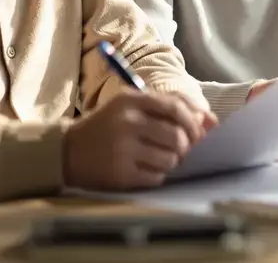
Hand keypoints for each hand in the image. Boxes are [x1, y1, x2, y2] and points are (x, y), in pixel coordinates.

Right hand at [62, 91, 217, 190]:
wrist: (67, 150)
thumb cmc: (107, 126)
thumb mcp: (130, 106)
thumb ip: (167, 108)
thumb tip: (210, 121)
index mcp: (131, 100)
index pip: (176, 107)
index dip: (194, 120)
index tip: (201, 131)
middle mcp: (127, 122)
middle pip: (177, 136)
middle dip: (186, 146)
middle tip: (182, 150)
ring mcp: (123, 149)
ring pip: (170, 159)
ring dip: (172, 162)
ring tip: (161, 159)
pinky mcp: (120, 174)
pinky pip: (157, 177)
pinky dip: (158, 175)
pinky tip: (147, 169)